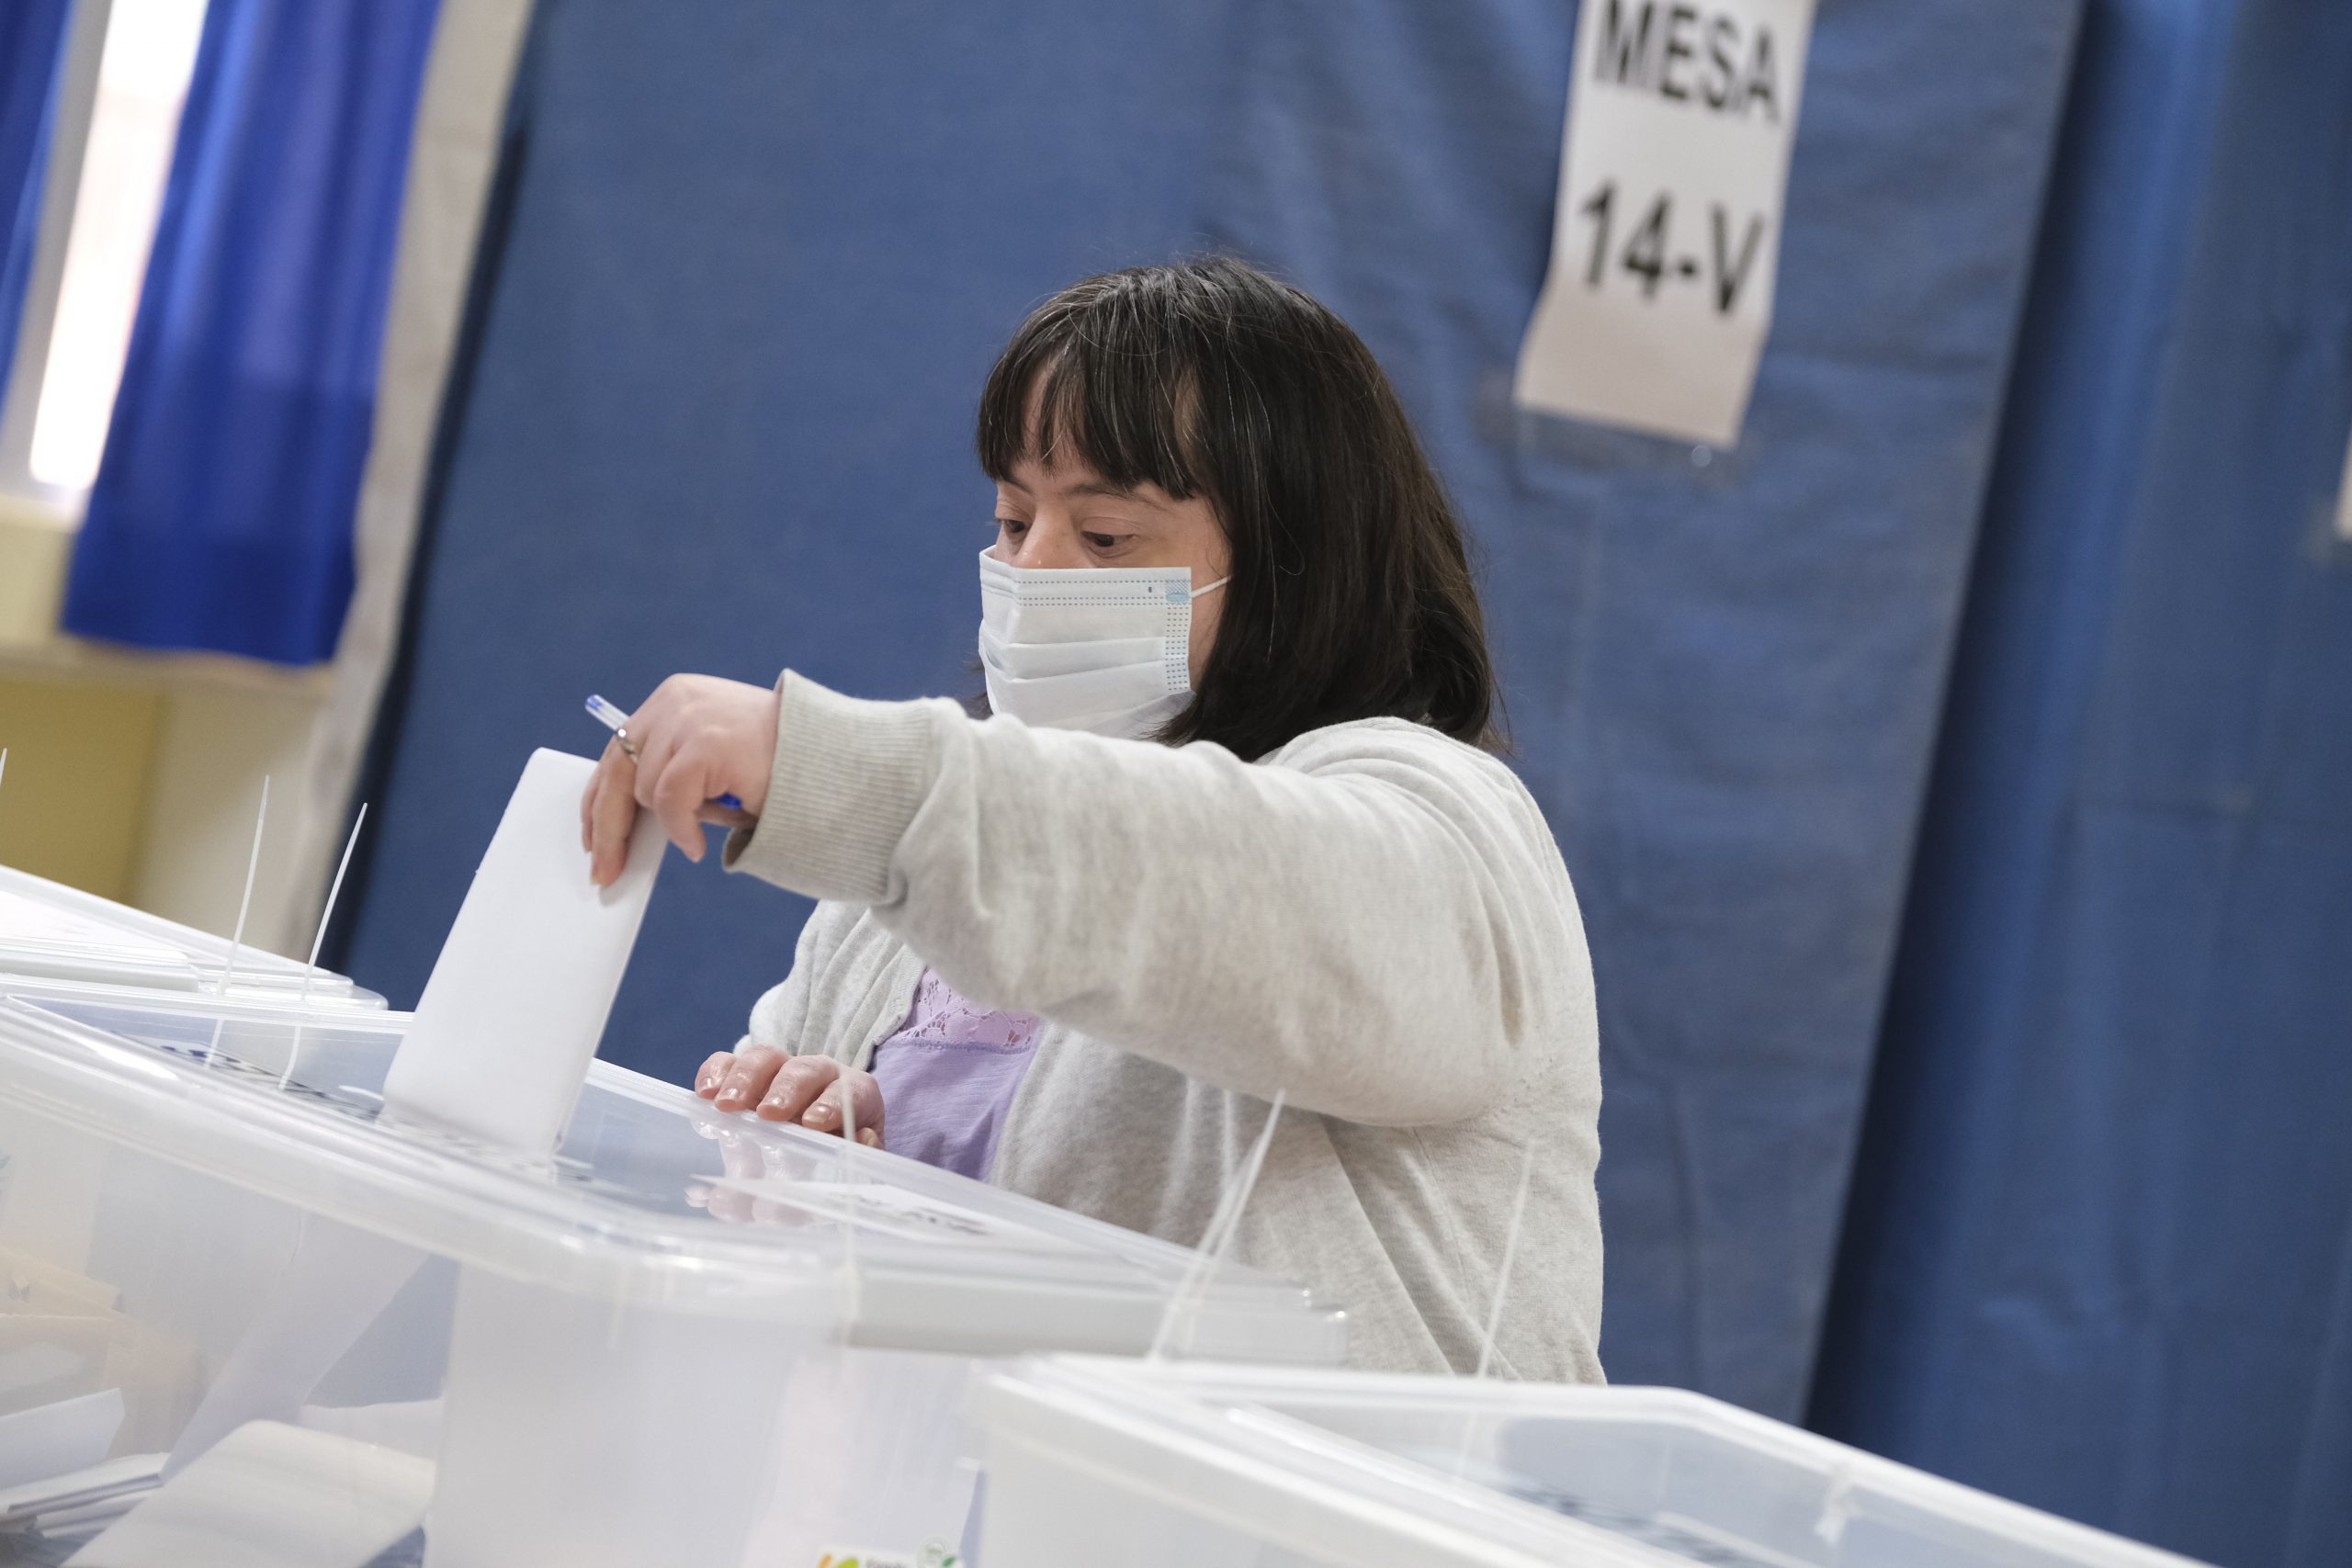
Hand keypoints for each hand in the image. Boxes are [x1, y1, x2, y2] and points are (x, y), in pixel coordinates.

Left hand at [579, 675, 777, 885]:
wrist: (834, 759)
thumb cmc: (781, 765)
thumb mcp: (713, 759)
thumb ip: (673, 771)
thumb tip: (629, 823)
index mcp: (674, 699)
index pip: (618, 750)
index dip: (599, 799)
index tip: (592, 837)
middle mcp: (674, 701)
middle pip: (615, 771)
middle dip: (607, 828)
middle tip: (603, 871)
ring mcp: (688, 719)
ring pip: (646, 793)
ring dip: (677, 820)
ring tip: (720, 816)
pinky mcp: (703, 744)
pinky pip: (669, 803)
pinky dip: (682, 830)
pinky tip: (698, 845)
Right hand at [695, 1046, 884, 1147]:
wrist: (811, 1149)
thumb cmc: (835, 1154)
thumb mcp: (852, 1160)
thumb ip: (859, 1154)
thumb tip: (861, 1139)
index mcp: (855, 1094)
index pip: (850, 1092)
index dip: (834, 1104)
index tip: (814, 1123)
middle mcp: (818, 1074)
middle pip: (804, 1069)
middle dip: (786, 1090)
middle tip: (768, 1114)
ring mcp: (779, 1071)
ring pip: (765, 1058)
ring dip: (744, 1080)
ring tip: (726, 1106)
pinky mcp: (745, 1076)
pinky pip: (728, 1062)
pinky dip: (715, 1073)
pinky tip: (704, 1094)